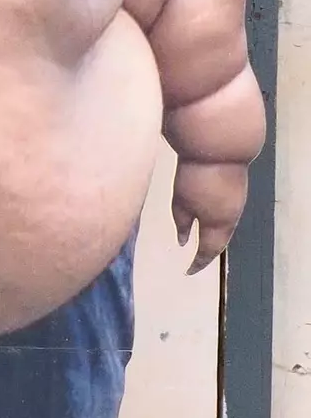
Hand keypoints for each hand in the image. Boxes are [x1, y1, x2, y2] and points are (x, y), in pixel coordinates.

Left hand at [172, 157, 248, 272]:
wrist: (219, 147)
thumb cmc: (195, 176)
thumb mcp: (180, 202)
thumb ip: (182, 223)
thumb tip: (183, 242)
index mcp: (218, 224)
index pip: (209, 251)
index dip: (199, 263)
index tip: (188, 271)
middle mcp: (232, 217)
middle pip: (221, 241)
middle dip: (209, 251)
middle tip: (196, 260)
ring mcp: (237, 203)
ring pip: (226, 227)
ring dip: (215, 236)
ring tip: (201, 241)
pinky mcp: (238, 190)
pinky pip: (228, 214)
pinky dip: (218, 222)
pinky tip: (209, 218)